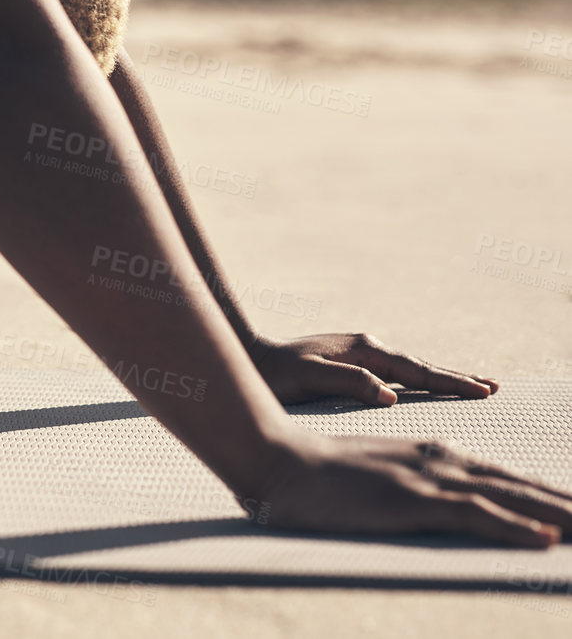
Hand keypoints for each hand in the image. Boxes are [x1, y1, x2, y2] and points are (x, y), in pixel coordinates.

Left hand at [251, 333, 497, 405]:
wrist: (249, 359)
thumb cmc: (274, 374)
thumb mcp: (308, 378)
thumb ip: (349, 383)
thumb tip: (392, 396)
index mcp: (363, 350)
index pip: (417, 371)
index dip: (451, 383)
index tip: (484, 391)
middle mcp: (366, 348)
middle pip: (421, 367)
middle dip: (457, 377)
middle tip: (494, 386)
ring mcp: (360, 354)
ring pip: (411, 370)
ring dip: (441, 378)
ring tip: (472, 385)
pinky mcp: (351, 364)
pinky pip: (396, 374)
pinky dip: (418, 381)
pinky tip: (423, 388)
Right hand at [256, 434, 570, 547]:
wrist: (275, 460)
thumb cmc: (317, 475)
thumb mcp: (377, 478)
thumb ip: (414, 486)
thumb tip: (443, 508)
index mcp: (435, 454)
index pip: (509, 479)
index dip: (552, 497)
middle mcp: (442, 460)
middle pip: (523, 485)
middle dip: (568, 505)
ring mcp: (428, 479)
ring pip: (513, 498)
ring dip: (561, 515)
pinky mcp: (412, 500)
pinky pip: (477, 516)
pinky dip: (518, 528)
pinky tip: (549, 541)